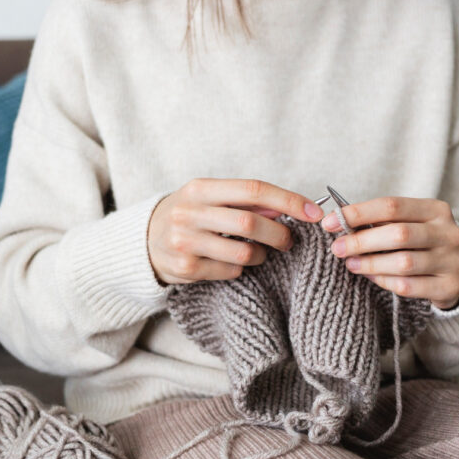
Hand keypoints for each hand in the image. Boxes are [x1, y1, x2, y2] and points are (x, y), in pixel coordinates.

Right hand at [148, 178, 324, 284]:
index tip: (313, 212)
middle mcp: (189, 212)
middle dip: (279, 233)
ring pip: (244, 251)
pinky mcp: (186, 268)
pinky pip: (231, 270)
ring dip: (262, 254)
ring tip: (260, 252)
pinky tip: (233, 261)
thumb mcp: (211, 198)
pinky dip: (241, 268)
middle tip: (289, 241)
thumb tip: (289, 206)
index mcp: (200, 188)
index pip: (253, 189)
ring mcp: (185, 241)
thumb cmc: (190, 216)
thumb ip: (247, 201)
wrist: (145, 241)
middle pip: (250, 222)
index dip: (288, 200)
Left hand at [321, 197, 458, 309]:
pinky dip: (384, 281)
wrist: (458, 271)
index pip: (392, 206)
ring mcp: (452, 261)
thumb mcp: (408, 224)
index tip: (330, 222)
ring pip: (403, 263)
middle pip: (399, 234)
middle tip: (337, 248)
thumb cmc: (421, 243)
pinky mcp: (450, 286)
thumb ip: (379, 221)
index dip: (357, 213)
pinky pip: (408, 286)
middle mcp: (448, 233)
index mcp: (436, 210)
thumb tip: (337, 220)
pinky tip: (371, 277)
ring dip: (370, 264)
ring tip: (350, 264)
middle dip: (361, 241)